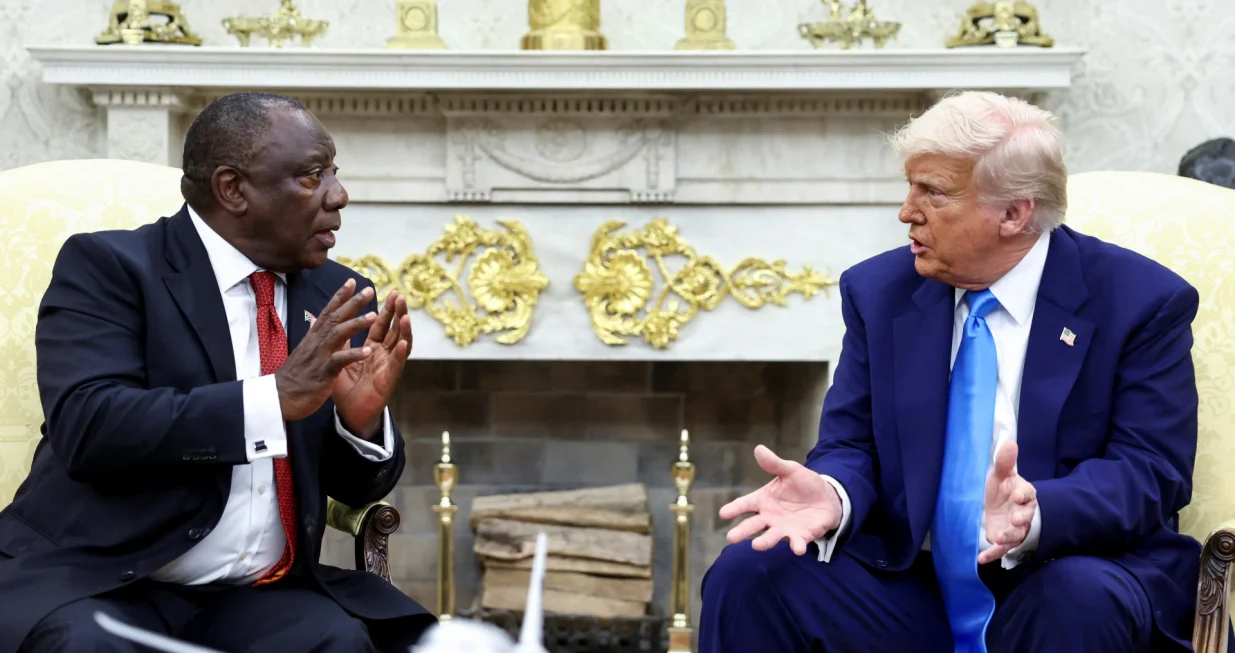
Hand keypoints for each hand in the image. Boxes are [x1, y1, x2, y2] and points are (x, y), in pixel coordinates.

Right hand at [275, 279, 376, 421]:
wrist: (278, 398)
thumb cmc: (295, 376)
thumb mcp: (306, 352)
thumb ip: (314, 337)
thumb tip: (316, 322)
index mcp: (314, 338)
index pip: (328, 312)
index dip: (340, 296)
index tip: (353, 281)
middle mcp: (316, 343)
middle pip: (335, 317)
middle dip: (352, 303)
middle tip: (369, 289)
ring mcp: (319, 357)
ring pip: (337, 334)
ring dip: (356, 324)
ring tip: (374, 315)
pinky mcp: (322, 373)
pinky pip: (338, 361)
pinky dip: (353, 356)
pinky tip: (368, 351)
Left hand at [331, 289, 411, 437]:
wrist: (349, 413)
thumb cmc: (346, 387)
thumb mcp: (340, 358)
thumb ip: (340, 340)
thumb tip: (332, 319)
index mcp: (373, 348)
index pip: (380, 324)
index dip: (384, 309)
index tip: (387, 292)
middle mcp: (384, 354)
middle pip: (393, 329)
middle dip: (397, 312)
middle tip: (399, 295)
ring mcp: (389, 366)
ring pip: (400, 344)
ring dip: (404, 330)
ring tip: (406, 315)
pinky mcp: (389, 380)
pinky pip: (397, 365)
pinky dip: (401, 353)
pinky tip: (404, 342)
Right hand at [719, 445, 842, 555]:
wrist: (827, 498)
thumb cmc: (803, 484)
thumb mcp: (790, 470)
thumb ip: (774, 464)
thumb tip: (759, 449)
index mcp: (763, 500)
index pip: (744, 504)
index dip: (734, 509)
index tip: (723, 513)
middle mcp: (769, 517)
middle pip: (752, 525)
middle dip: (742, 532)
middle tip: (731, 538)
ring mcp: (784, 529)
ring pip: (771, 536)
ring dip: (764, 542)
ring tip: (757, 546)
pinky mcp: (800, 536)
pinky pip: (797, 542)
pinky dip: (796, 546)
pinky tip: (797, 549)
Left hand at [978, 441, 1037, 563]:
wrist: (1000, 506)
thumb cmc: (1004, 489)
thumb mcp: (1002, 475)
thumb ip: (1005, 462)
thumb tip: (1009, 442)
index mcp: (1024, 495)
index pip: (1027, 494)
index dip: (1023, 495)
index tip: (1017, 495)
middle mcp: (1022, 513)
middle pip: (1025, 517)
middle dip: (1020, 519)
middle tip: (1015, 519)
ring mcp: (1014, 529)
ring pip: (1016, 534)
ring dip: (1008, 537)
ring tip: (998, 537)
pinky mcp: (1004, 540)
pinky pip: (1000, 549)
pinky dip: (992, 554)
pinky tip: (981, 559)